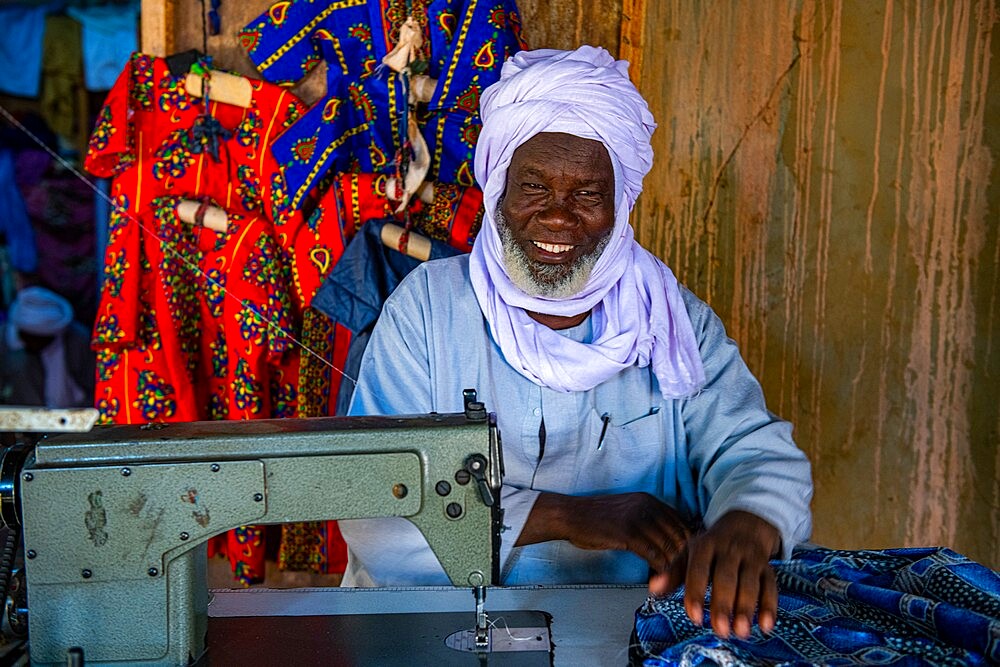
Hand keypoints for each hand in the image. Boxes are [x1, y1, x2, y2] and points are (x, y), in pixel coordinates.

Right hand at [516, 492, 692, 573]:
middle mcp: (649, 506)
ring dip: (673, 571)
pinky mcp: (628, 532)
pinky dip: (659, 572)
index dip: (689, 550)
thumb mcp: (628, 514)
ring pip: (670, 549)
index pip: (683, 526)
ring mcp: (639, 518)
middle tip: (682, 582)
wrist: (570, 515)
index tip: (686, 568)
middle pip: (681, 538)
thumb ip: (649, 525)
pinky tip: (656, 581)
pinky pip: (654, 556)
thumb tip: (669, 549)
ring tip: (671, 585)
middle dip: (685, 563)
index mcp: (652, 501)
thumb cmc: (596, 519)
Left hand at [650, 510, 779, 638]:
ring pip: (750, 582)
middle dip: (723, 604)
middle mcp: (729, 549)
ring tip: (741, 632)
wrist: (743, 526)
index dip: (696, 593)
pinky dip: (770, 606)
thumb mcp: (689, 554)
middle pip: (726, 577)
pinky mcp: (767, 567)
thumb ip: (673, 573)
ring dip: (746, 608)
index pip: (699, 569)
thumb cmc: (710, 548)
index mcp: (705, 545)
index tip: (694, 617)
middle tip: (720, 630)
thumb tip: (653, 589)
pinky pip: (771, 586)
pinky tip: (765, 626)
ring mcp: (750, 557)